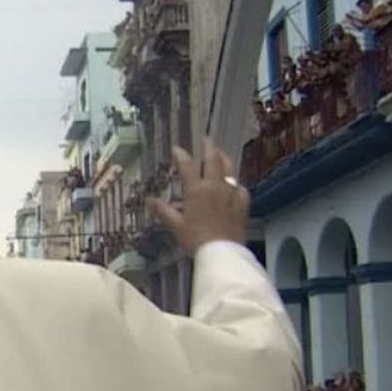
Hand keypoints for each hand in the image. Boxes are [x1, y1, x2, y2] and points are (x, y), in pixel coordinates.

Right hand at [146, 139, 249, 254]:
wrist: (222, 252)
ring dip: (224, 158)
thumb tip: (148, 200)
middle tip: (206, 138)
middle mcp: (215, 186)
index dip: (181, 155)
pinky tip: (234, 185)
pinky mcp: (243, 203)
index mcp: (196, 190)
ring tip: (220, 153)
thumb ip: (163, 210)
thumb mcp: (175, 226)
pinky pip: (240, 187)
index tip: (176, 148)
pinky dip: (235, 183)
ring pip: (229, 168)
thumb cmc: (196, 239)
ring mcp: (231, 193)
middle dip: (208, 146)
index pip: (187, 165)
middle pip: (213, 159)